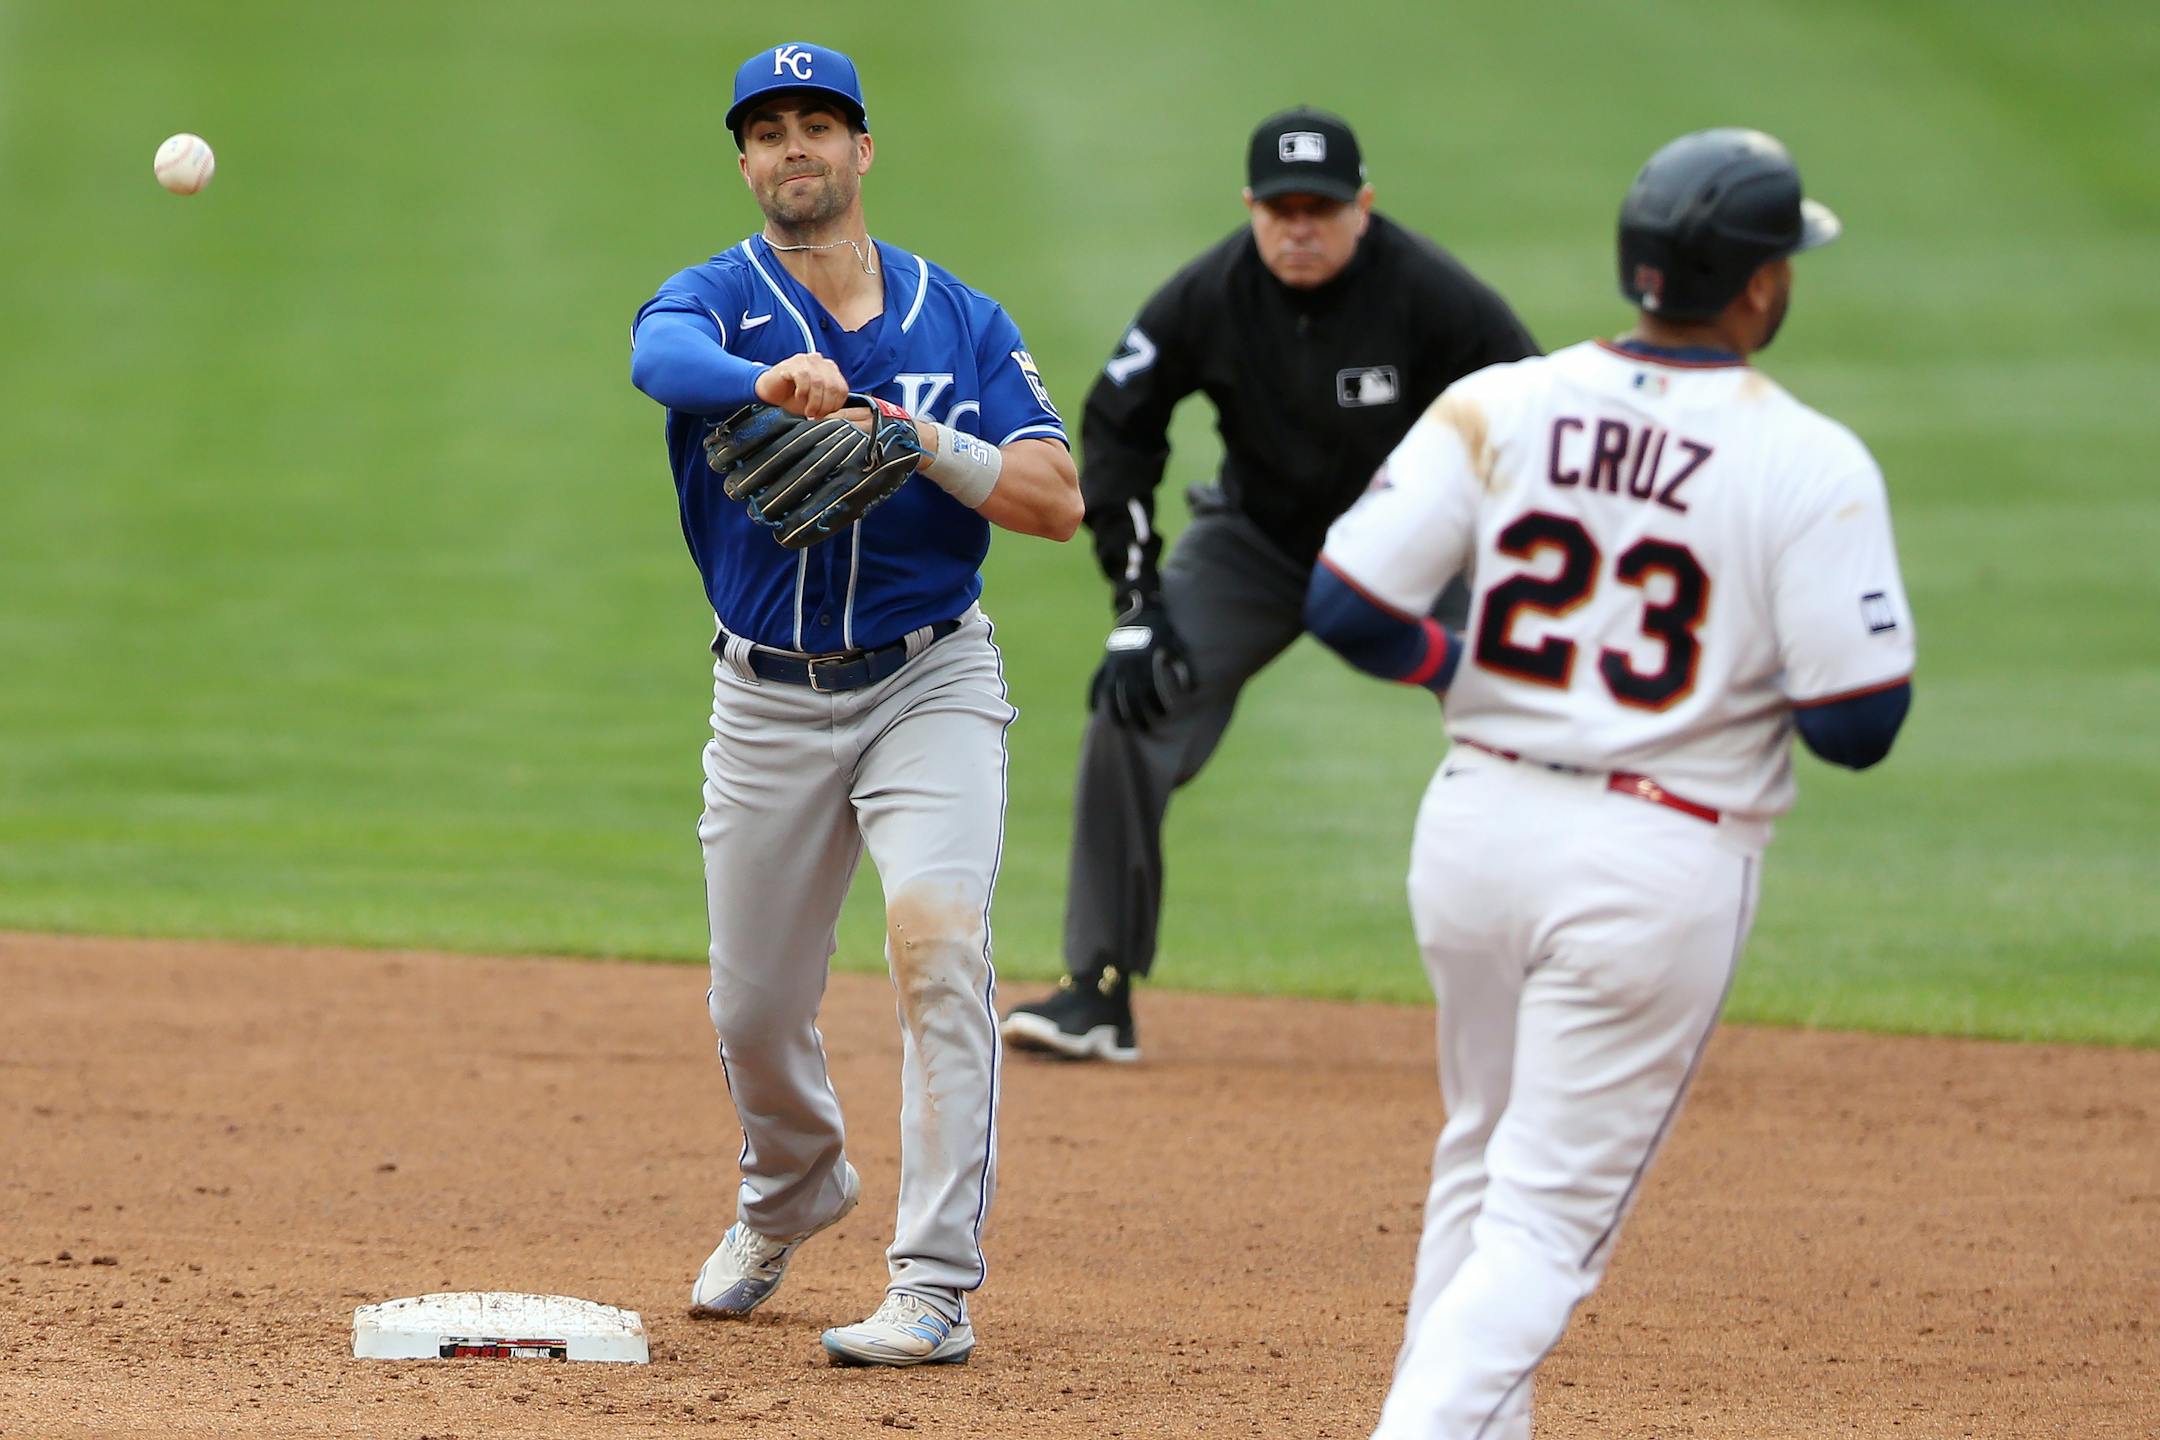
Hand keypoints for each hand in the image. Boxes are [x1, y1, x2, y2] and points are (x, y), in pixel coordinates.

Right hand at [754, 354, 849, 417]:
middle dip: (825, 405)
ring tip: (807, 411)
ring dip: (814, 401)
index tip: (824, 415)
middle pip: (832, 386)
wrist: (771, 392)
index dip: (835, 406)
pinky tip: (798, 397)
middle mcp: (820, 362)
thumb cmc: (794, 397)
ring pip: (819, 382)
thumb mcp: (816, 402)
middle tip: (815, 415)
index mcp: (830, 370)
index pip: (842, 389)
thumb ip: (828, 403)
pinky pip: (803, 377)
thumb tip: (836, 412)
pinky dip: (802, 392)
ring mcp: (806, 360)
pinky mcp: (792, 363)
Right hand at [1087, 591, 1194, 730]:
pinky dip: (1093, 695)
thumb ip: (1184, 666)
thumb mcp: (1178, 645)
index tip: (1164, 717)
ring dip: (1115, 711)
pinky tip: (1094, 710)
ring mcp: (1112, 664)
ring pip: (1110, 692)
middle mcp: (1126, 664)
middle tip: (1145, 730)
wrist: (1146, 612)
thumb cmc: (1166, 631)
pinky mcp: (1105, 662)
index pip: (1148, 690)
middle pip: (1129, 697)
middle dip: (1137, 716)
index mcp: (1144, 661)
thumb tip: (1192, 688)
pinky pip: (1095, 681)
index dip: (1156, 706)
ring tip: (1121, 727)